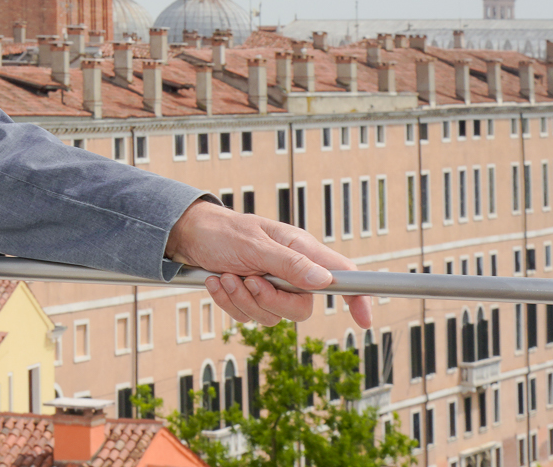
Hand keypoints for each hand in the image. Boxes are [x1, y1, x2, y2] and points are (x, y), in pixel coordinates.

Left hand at [165, 199, 372, 329]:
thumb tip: (325, 280)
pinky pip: (249, 317)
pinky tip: (215, 282)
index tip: (364, 320)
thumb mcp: (254, 243)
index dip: (358, 298)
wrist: (188, 235)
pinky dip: (229, 302)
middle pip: (301, 309)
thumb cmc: (222, 232)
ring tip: (226, 275)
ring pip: (272, 317)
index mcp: (300, 251)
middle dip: (271, 301)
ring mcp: (271, 287)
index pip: (341, 275)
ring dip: (243, 299)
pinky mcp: (251, 298)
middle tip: (249, 279)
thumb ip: (288, 263)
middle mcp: (290, 271)